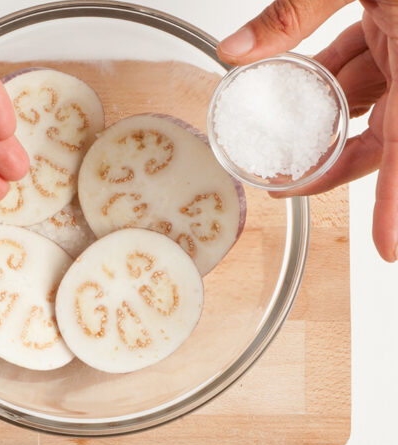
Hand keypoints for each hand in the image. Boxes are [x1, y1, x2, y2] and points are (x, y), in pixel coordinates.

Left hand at [217, 0, 397, 262]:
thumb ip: (294, 11)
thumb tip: (233, 53)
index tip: (391, 249)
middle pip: (387, 135)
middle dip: (334, 160)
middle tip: (286, 183)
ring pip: (370, 98)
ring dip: (324, 115)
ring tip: (276, 134)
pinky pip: (363, 61)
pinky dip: (332, 71)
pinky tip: (295, 76)